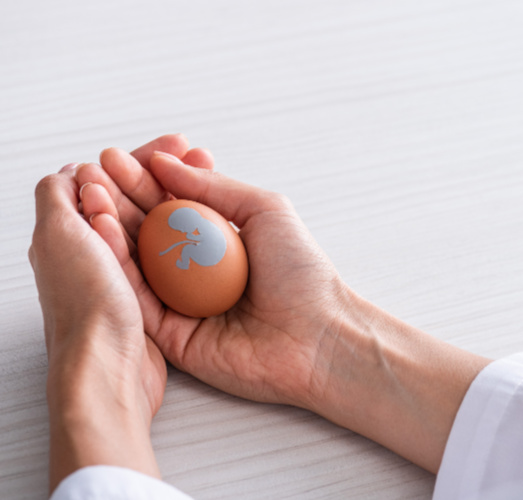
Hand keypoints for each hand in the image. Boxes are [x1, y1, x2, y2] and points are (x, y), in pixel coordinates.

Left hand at [28, 134, 193, 490]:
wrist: (109, 369)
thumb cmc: (85, 305)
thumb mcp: (58, 235)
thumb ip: (59, 196)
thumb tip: (72, 171)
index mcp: (73, 235)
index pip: (111, 181)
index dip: (144, 158)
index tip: (178, 143)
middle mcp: (101, 254)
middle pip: (139, 199)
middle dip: (170, 172)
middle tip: (201, 154)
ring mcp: (132, 278)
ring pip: (160, 225)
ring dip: (184, 198)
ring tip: (211, 179)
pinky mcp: (157, 300)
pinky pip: (175, 257)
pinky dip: (192, 234)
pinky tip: (210, 225)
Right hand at [84, 145, 490, 472]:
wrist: (318, 336)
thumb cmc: (302, 273)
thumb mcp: (263, 210)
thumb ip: (212, 188)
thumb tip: (164, 163)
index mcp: (216, 243)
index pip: (169, 206)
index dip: (142, 182)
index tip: (115, 157)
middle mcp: (194, 273)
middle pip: (145, 232)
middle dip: (116, 200)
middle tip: (90, 173)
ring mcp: (180, 305)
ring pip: (133, 264)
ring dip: (108, 229)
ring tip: (89, 195)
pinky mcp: (171, 337)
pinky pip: (137, 301)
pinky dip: (117, 268)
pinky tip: (102, 234)